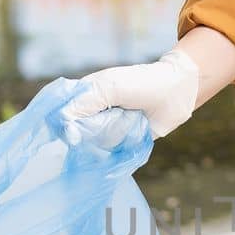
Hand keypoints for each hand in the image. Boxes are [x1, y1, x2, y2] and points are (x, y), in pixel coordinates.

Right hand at [61, 50, 200, 137]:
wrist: (175, 92)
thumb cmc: (140, 83)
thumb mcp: (108, 88)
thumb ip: (82, 105)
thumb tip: (65, 130)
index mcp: (83, 95)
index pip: (58, 114)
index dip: (59, 124)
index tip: (70, 131)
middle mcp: (91, 114)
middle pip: (74, 133)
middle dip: (90, 130)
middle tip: (113, 116)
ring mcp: (105, 129)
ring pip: (93, 144)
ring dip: (110, 134)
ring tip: (128, 118)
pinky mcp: (120, 142)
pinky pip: (111, 152)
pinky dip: (120, 144)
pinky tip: (133, 129)